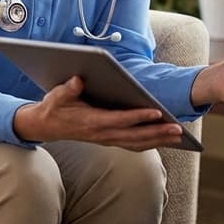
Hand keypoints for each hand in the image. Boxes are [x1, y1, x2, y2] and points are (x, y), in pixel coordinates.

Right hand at [13, 76, 183, 150]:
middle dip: (157, 133)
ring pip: (136, 143)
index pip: (120, 120)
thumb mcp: (56, 96)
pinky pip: (132, 145)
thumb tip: (79, 78)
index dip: (139, 117)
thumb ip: (68, 89)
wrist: (45, 126)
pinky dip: (150, 143)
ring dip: (158, 140)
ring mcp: (106, 140)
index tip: (157, 112)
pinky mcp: (108, 141)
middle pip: (134, 136)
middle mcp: (101, 134)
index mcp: (91, 122)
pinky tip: (164, 139)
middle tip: (178, 129)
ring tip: (178, 135)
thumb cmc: (54, 107)